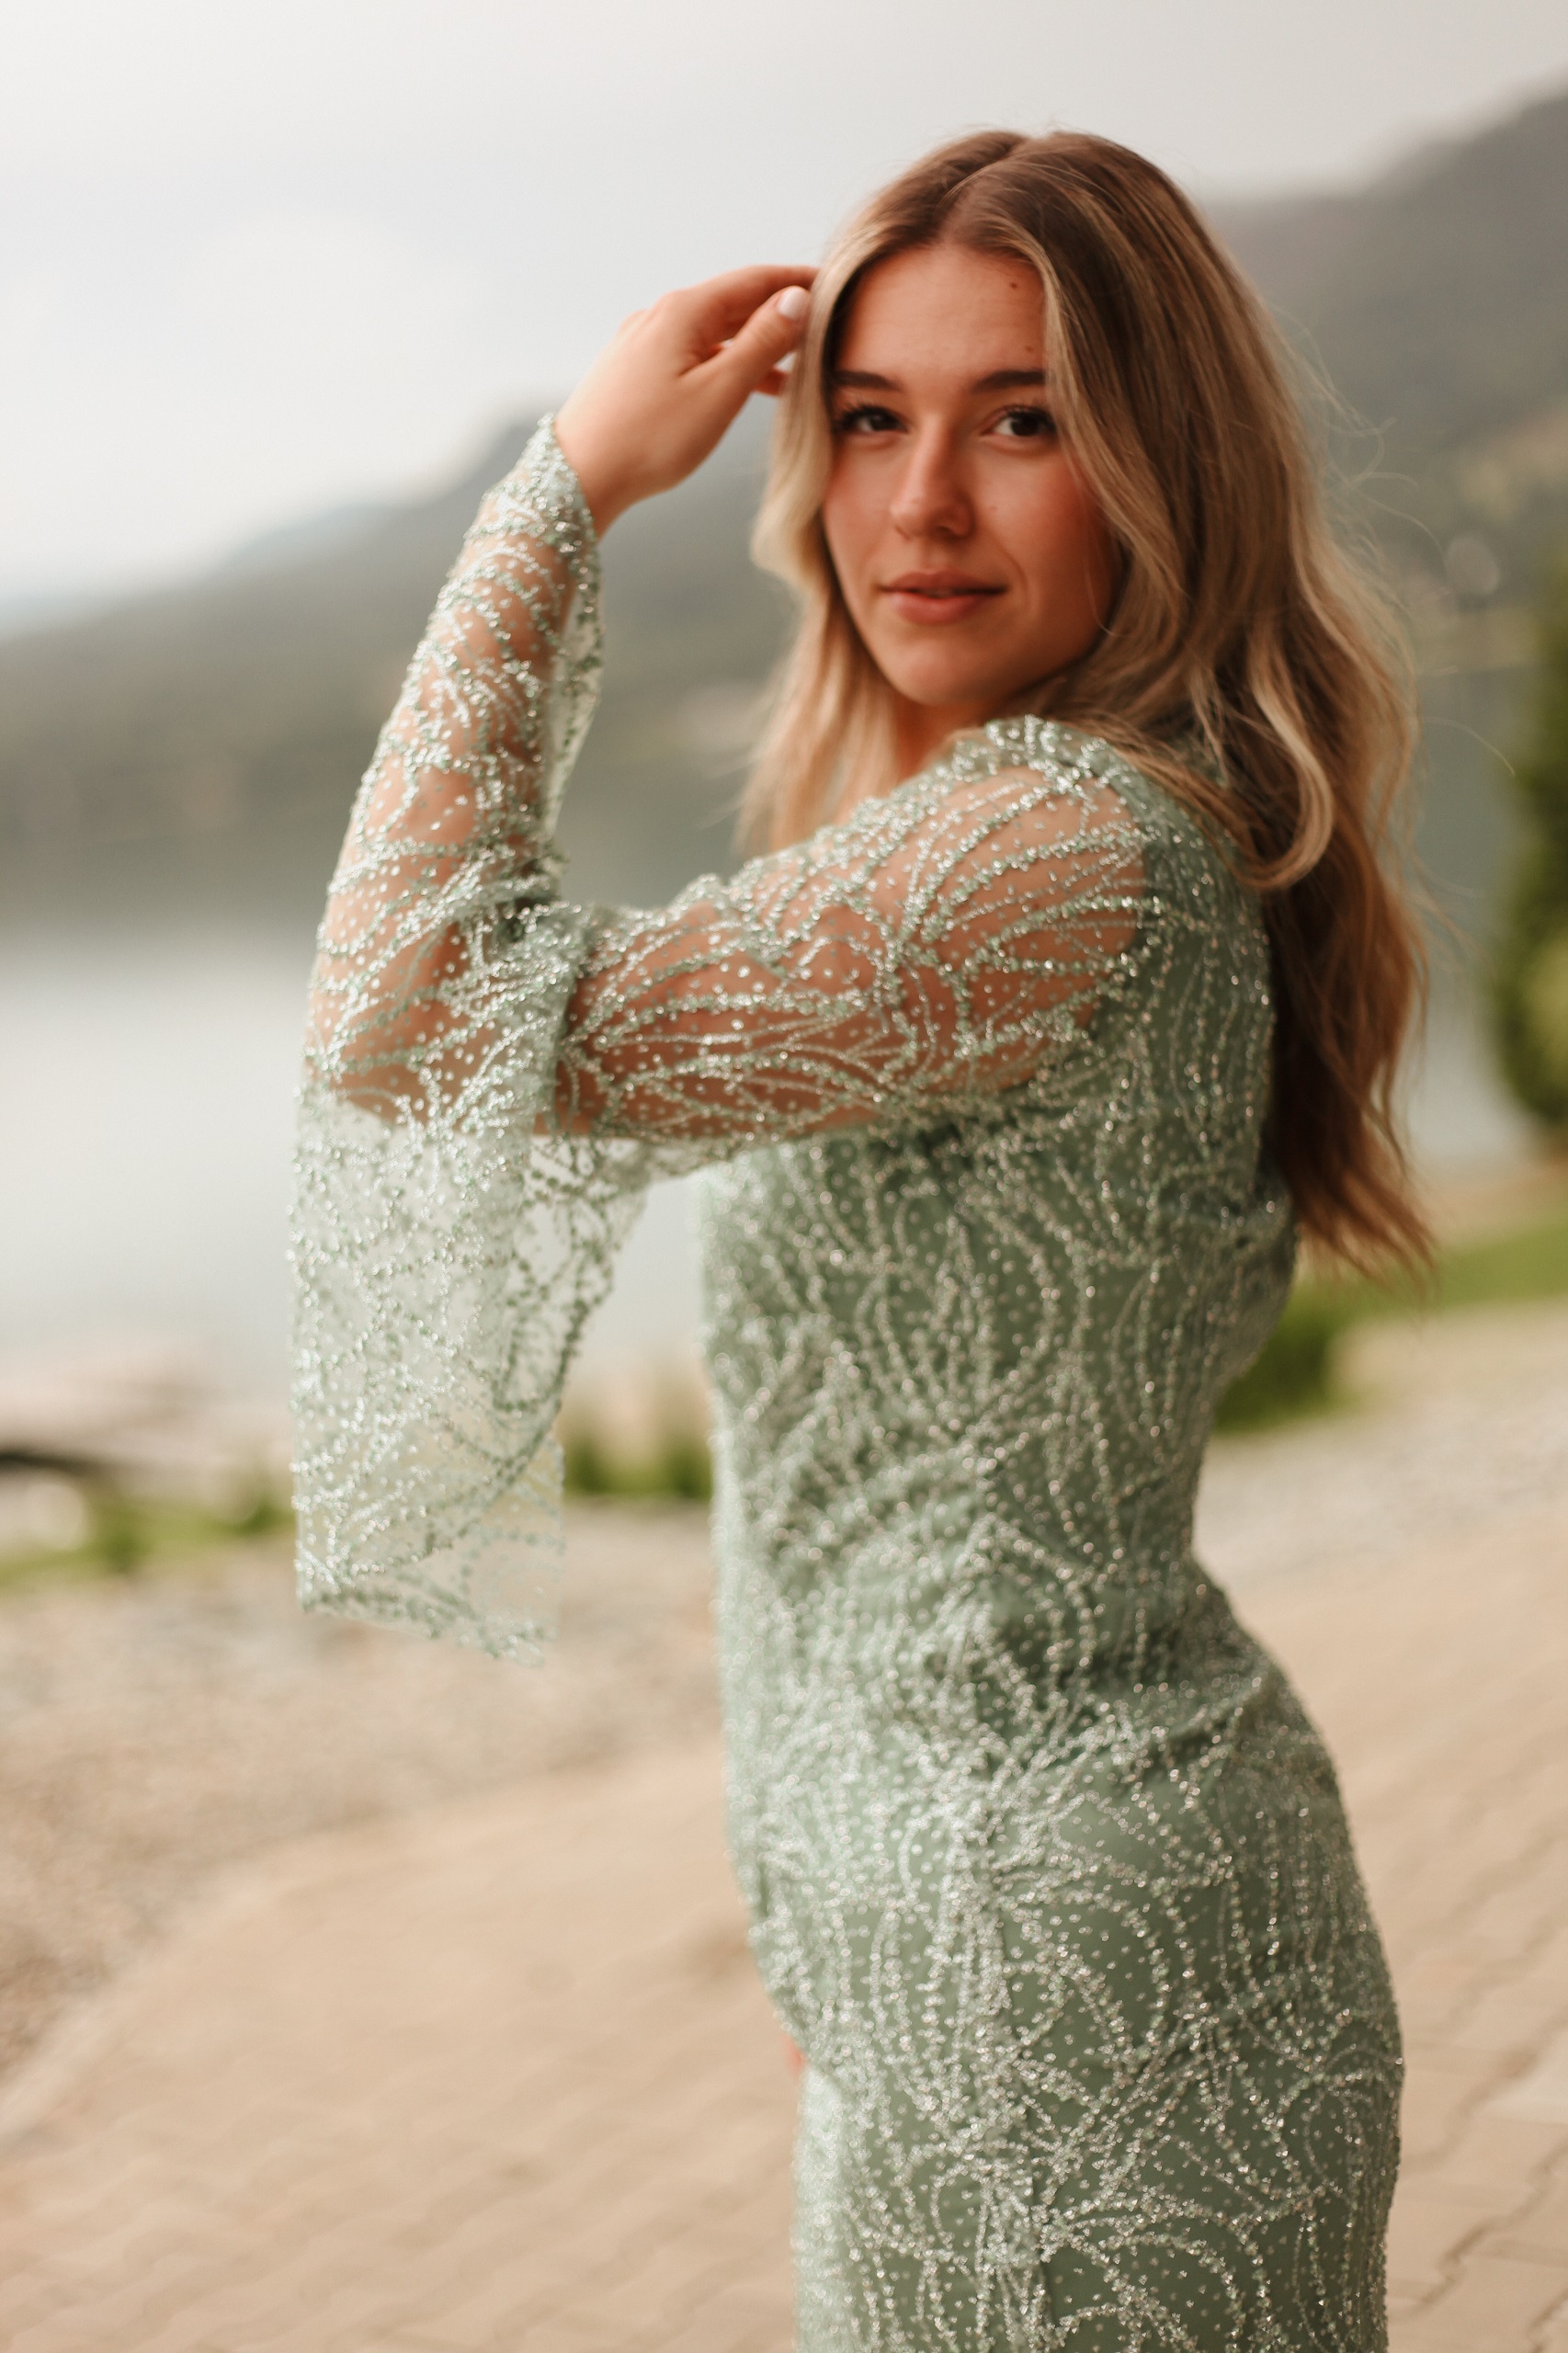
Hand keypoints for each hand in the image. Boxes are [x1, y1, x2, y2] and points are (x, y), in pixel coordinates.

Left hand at [554, 265, 814, 533]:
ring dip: (754, 343)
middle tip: (822, 322)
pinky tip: (744, 387)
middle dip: (778, 310)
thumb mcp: (719, 392)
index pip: (754, 280)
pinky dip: (725, 362)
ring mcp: (643, 342)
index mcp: (684, 311)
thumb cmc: (649, 439)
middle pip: (733, 302)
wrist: (579, 476)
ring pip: (713, 331)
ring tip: (795, 365)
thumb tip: (795, 301)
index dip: (796, 280)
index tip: (832, 283)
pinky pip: (692, 353)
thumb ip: (761, 344)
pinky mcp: (634, 370)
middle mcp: (661, 316)